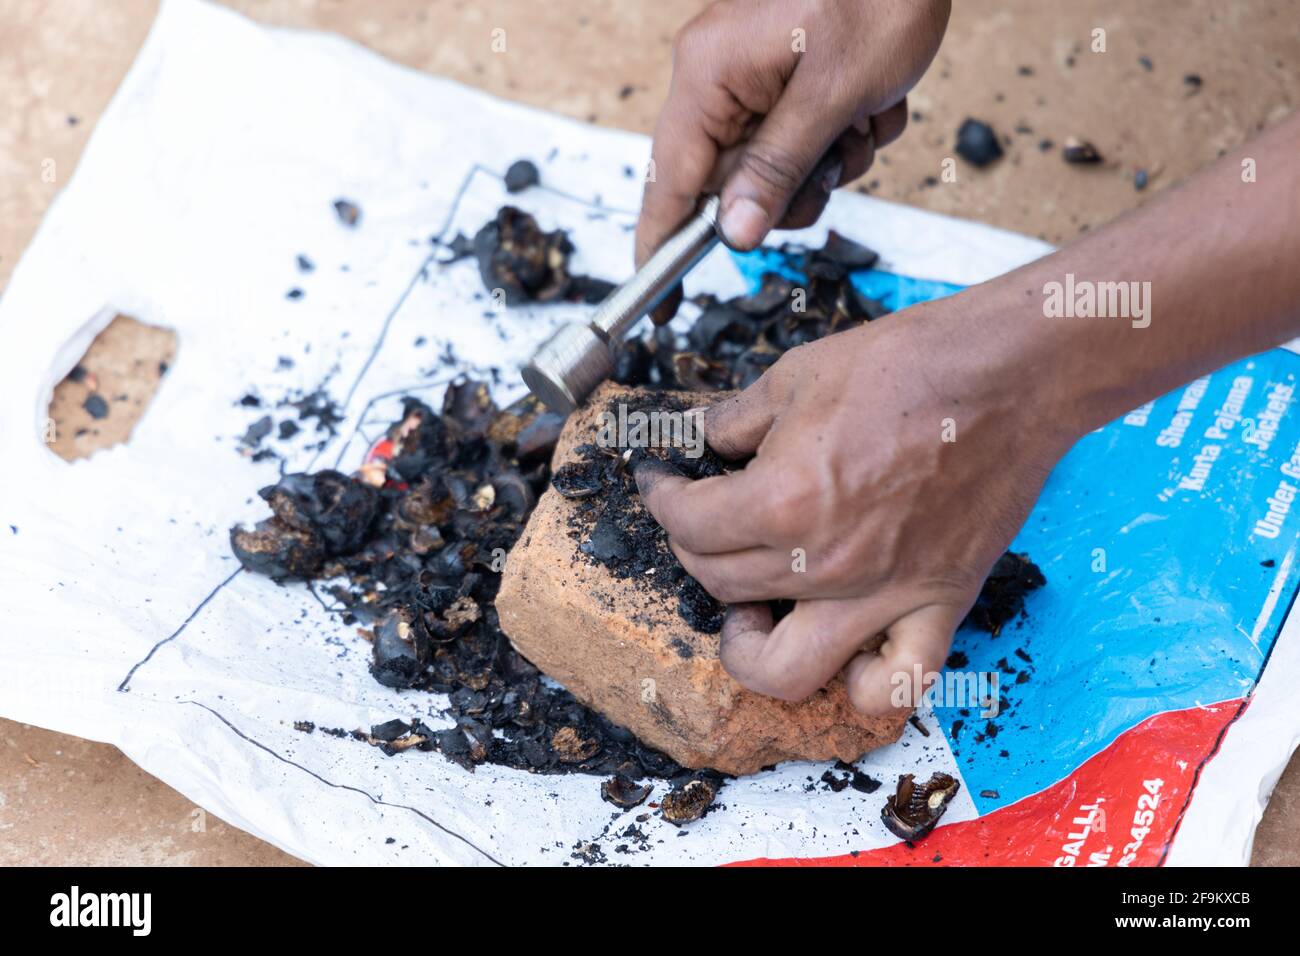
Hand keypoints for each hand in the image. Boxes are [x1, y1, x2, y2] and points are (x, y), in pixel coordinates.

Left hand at [634, 302, 1071, 714]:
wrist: (1009, 373)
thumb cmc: (910, 365)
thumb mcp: (797, 375)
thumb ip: (735, 419)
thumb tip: (702, 436)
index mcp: (783, 501)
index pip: (688, 524)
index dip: (661, 497)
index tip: (662, 481)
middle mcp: (825, 563)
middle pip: (720, 586)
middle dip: (694, 550)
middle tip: (703, 522)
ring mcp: (882, 595)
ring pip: (786, 668)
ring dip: (749, 649)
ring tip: (750, 611)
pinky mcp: (936, 604)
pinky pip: (896, 683)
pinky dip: (863, 686)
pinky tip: (844, 652)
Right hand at [636, 0, 949, 320]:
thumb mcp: (832, 95)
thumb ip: (776, 169)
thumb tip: (733, 234)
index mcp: (710, 74)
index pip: (669, 181)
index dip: (663, 247)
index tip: (661, 307)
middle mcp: (718, 76)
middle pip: (729, 183)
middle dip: (791, 189)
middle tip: (832, 165)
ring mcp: (750, 76)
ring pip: (774, 168)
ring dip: (828, 162)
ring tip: (863, 118)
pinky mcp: (783, 78)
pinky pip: (802, 140)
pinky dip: (843, 135)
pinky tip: (872, 101)